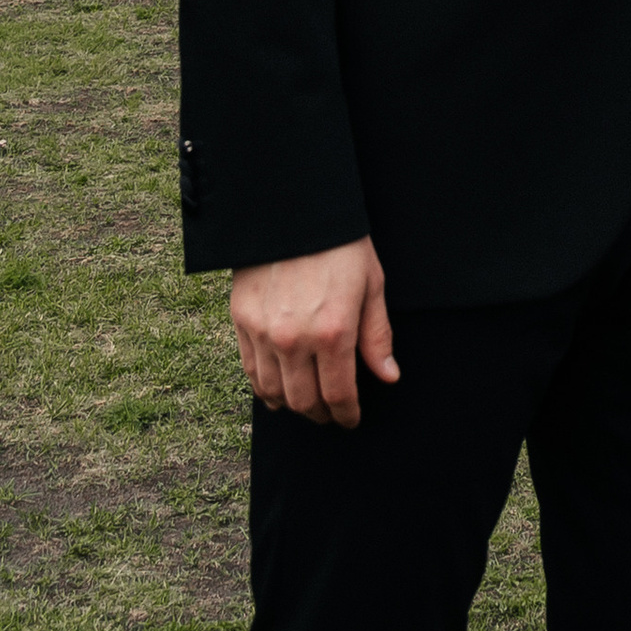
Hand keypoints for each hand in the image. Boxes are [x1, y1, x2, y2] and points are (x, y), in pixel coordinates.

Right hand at [229, 236, 397, 428]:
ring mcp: (265, 333)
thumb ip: (376, 336)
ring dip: (293, 406)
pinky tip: (278, 390)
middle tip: (331, 415)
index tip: (351, 419)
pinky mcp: (242, 322)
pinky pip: (251, 372)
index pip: (339, 394)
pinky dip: (265, 389)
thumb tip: (388, 376)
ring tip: (307, 404)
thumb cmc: (341, 245)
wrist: (294, 211)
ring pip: (274, 393)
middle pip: (305, 401)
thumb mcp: (371, 284)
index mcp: (333, 331)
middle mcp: (295, 339)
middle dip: (321, 415)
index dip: (347, 414)